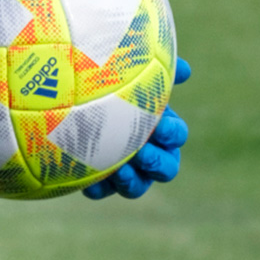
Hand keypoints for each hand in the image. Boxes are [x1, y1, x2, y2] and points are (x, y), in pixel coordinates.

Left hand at [84, 57, 190, 199]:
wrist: (74, 96)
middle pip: (166, 169)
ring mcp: (126, 168)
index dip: (171, 133)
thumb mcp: (134, 69)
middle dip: (157, 162)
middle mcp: (149, 152)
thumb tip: (185, 70)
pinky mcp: (99, 178)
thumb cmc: (113, 80)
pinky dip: (98, 188)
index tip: (159, 124)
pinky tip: (89, 183)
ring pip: (137, 186)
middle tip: (141, 152)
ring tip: (119, 170)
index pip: (177, 135)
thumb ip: (159, 68)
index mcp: (162, 128)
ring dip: (131, 181)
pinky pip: (102, 190)